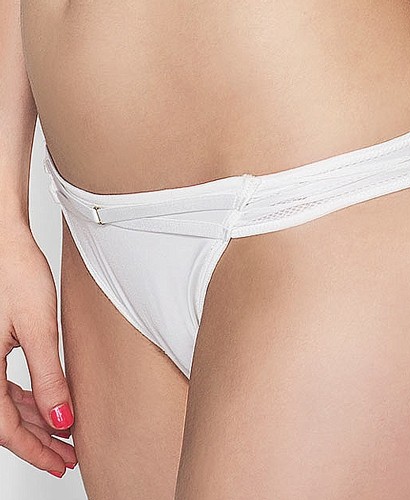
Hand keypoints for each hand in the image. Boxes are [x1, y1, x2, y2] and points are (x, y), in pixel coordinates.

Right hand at [0, 226, 76, 477]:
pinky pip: (3, 385)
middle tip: (67, 455)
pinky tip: (46, 403)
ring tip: (62, 434)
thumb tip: (60, 419)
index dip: (34, 450)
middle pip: (3, 420)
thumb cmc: (15, 273)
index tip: (60, 462)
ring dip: (33, 421)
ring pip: (3, 405)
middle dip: (37, 440)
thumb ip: (48, 377)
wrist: (3, 242)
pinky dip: (27, 398)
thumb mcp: (38, 329)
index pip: (4, 427)